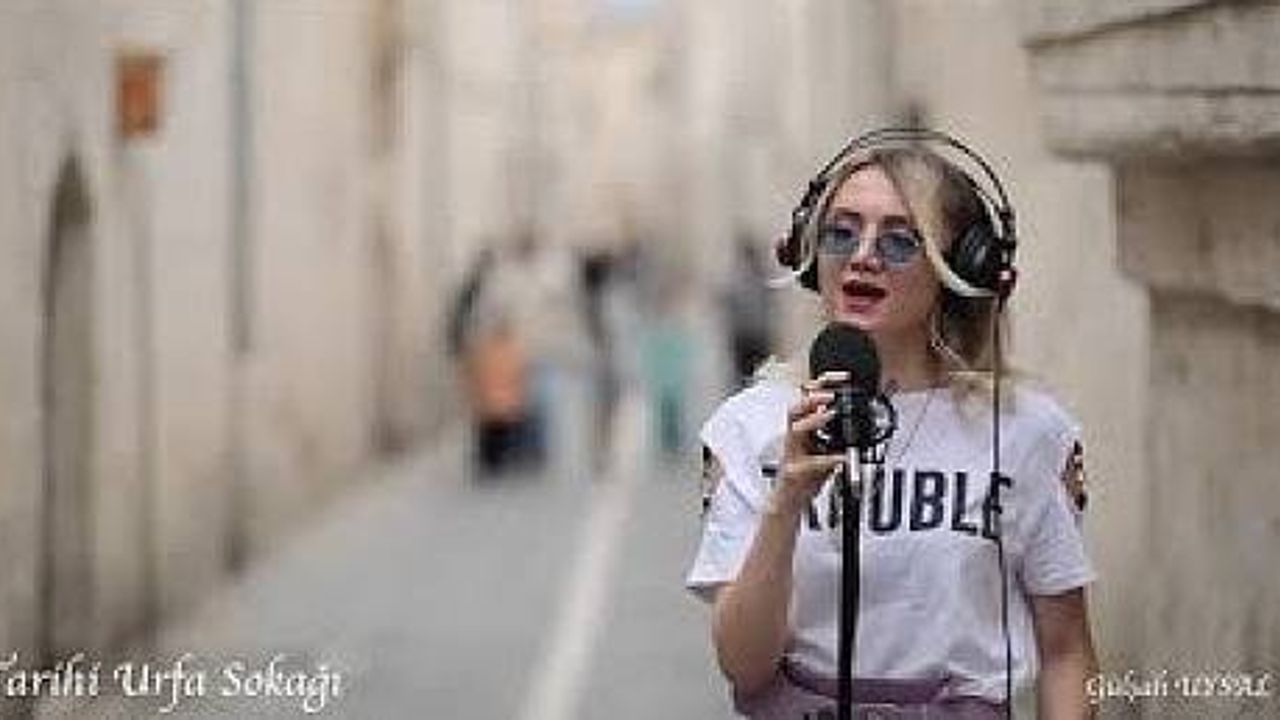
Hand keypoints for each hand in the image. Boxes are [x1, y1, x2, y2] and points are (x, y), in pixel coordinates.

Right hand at [773, 371, 848, 514]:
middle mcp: (793, 438)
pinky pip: (810, 462)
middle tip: (831, 394)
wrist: (789, 503)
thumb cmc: (805, 479)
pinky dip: (827, 459)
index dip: (823, 384)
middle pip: (796, 407)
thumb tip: (858, 425)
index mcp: (802, 430)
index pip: (808, 400)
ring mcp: (792, 454)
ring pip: (796, 428)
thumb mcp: (824, 451)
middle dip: (813, 396)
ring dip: (813, 419)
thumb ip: (836, 437)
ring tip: (829, 414)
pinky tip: (840, 457)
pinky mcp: (794, 472)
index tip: (842, 377)